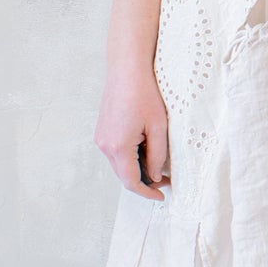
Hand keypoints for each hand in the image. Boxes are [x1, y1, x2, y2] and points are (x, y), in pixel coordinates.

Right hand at [94, 64, 170, 201]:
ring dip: (138, 169)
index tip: (162, 196)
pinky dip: (130, 158)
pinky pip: (116, 153)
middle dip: (144, 182)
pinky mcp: (102, 131)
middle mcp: (105, 146)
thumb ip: (157, 156)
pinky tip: (146, 151)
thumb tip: (155, 176)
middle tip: (166, 180)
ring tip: (159, 165)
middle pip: (124, 176)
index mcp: (118, 147)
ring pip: (120, 165)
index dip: (147, 193)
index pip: (131, 182)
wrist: (126, 70)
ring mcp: (101, 138)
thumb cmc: (144, 93)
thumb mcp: (158, 127)